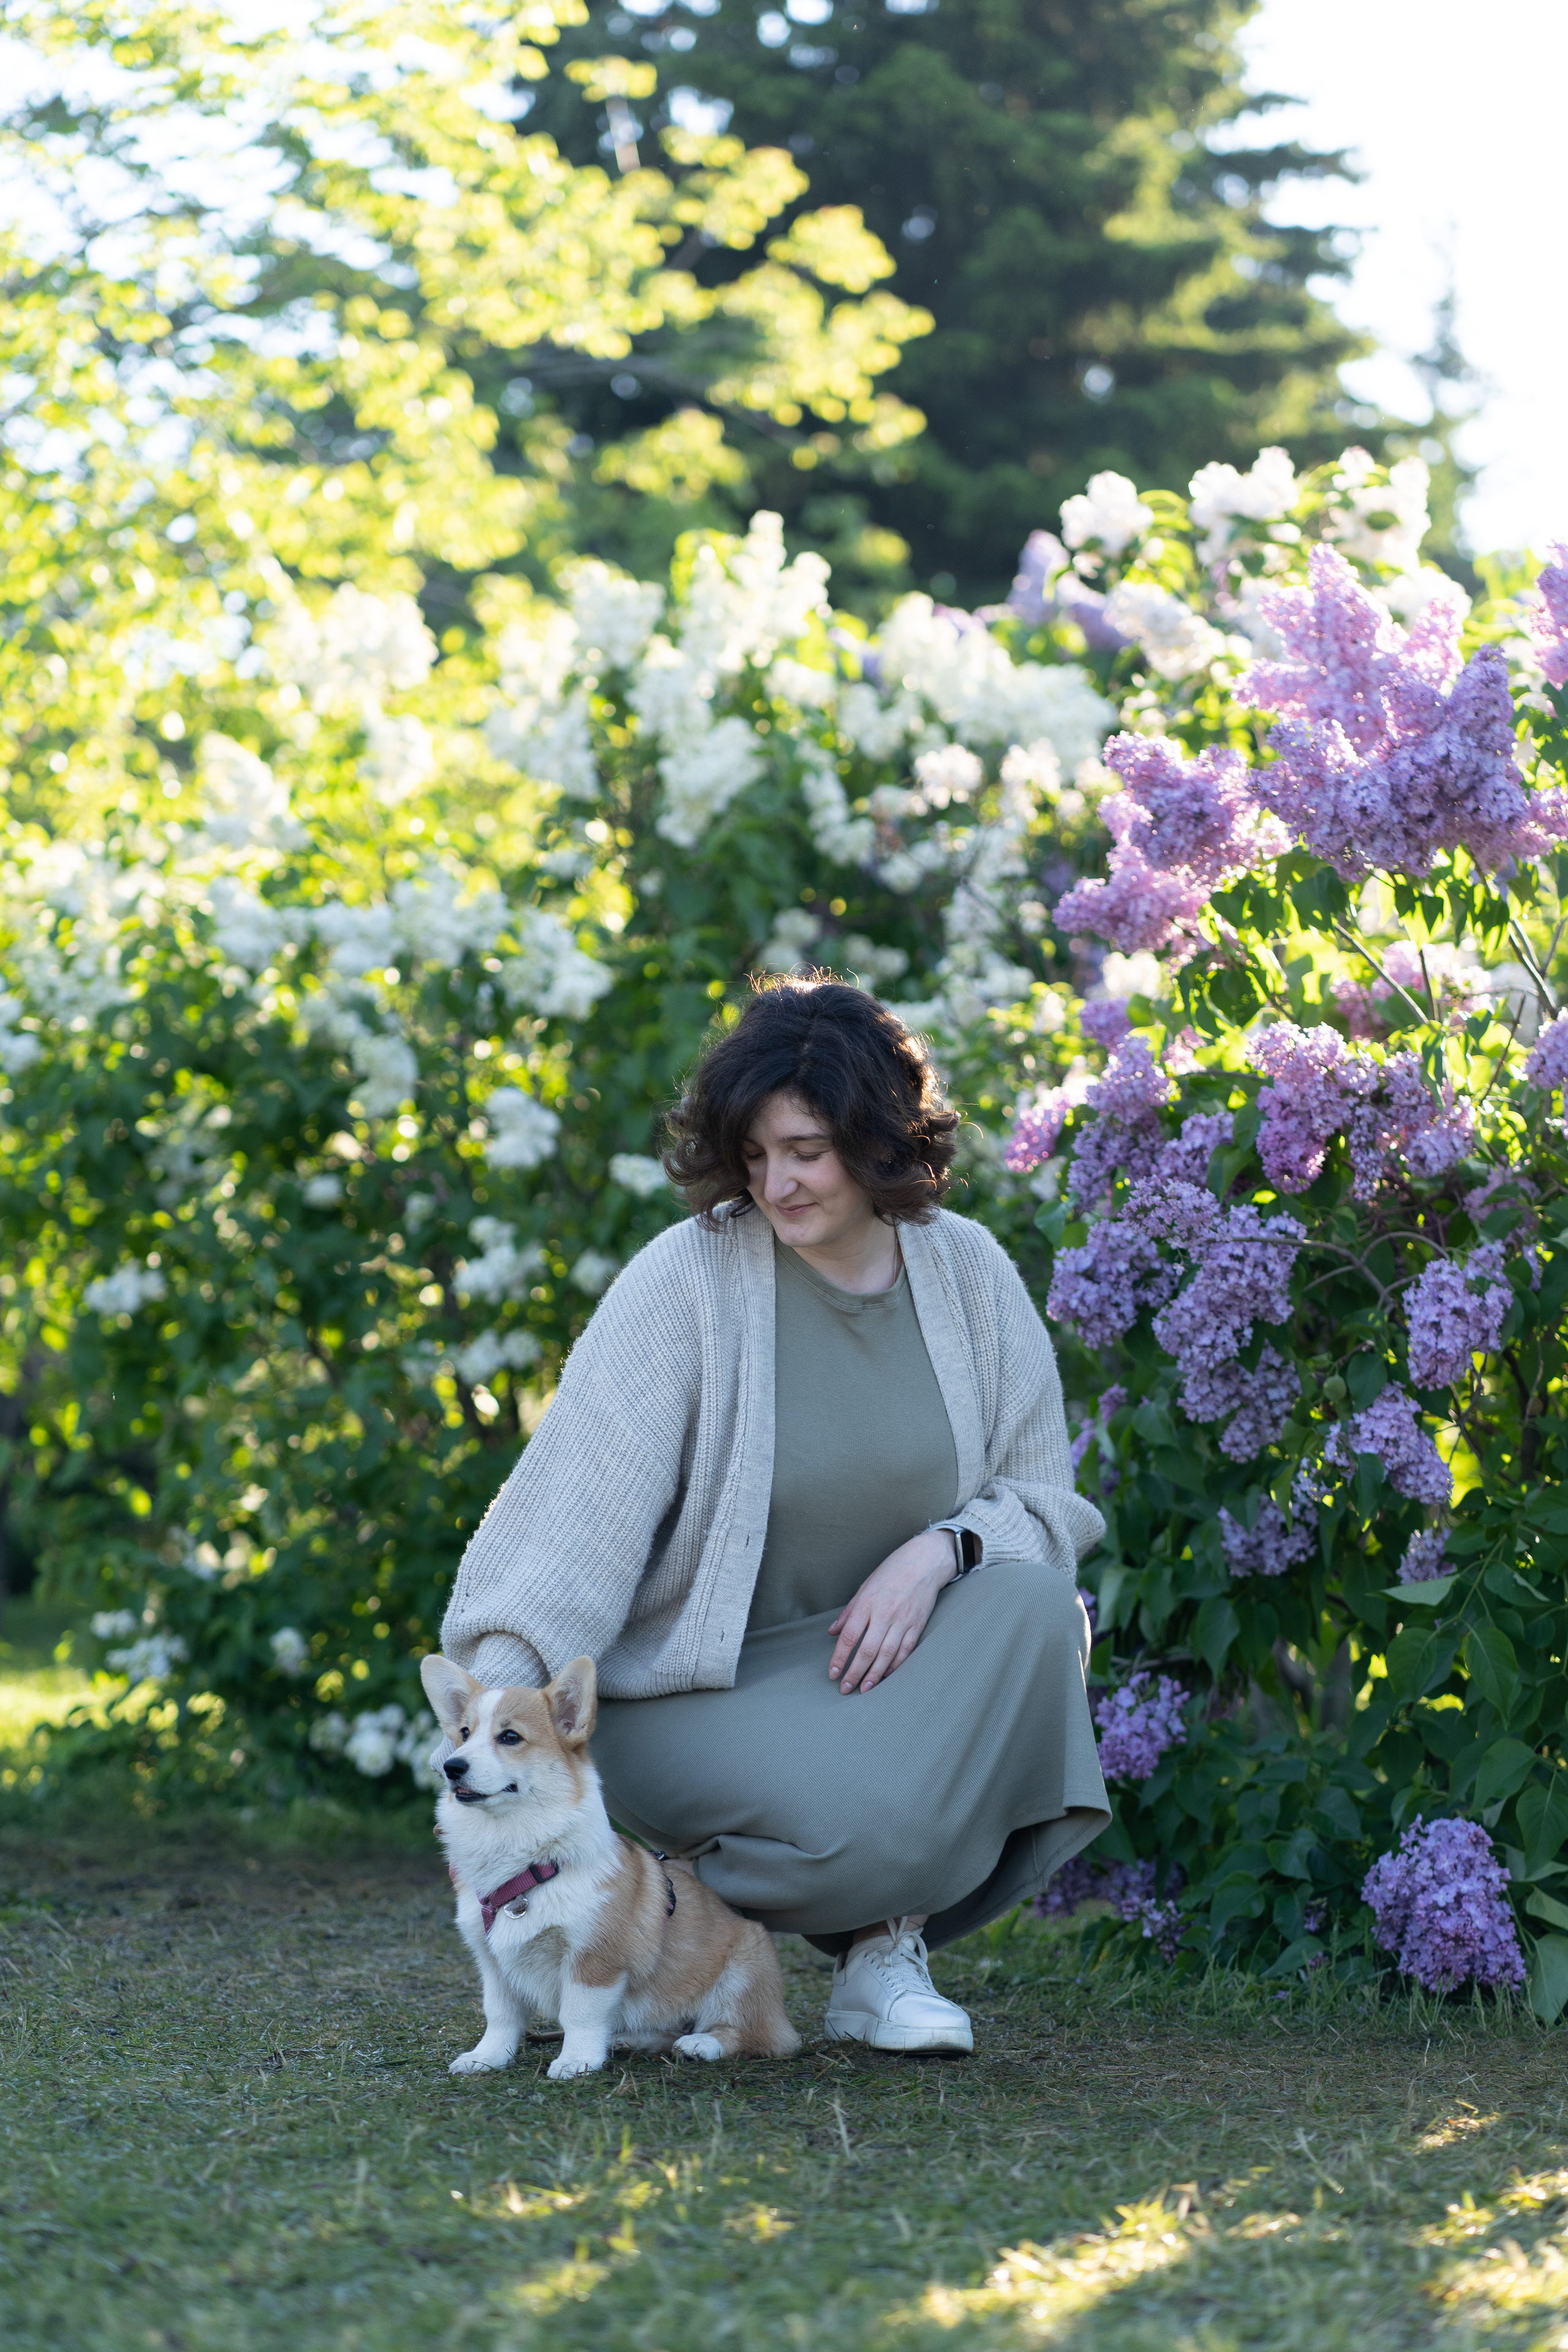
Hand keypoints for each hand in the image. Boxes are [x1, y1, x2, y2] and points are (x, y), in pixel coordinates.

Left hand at [828, 1528, 957, 1693]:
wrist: (925, 1561)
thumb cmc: (892, 1571)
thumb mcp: (865, 1586)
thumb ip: (849, 1611)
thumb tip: (833, 1632)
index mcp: (867, 1603)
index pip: (850, 1637)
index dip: (839, 1658)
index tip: (832, 1673)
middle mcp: (884, 1614)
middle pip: (867, 1651)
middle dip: (854, 1673)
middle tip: (845, 1689)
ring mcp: (903, 1621)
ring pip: (886, 1655)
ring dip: (874, 1675)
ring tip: (864, 1689)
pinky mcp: (918, 1625)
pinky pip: (905, 1651)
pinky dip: (895, 1666)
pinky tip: (886, 1676)